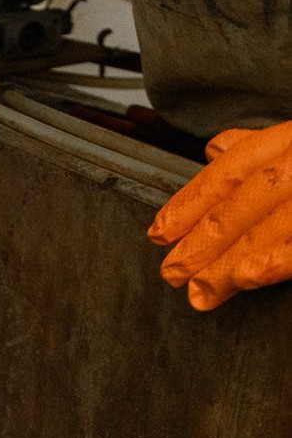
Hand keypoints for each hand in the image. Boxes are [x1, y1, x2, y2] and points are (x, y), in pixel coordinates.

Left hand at [149, 119, 291, 311]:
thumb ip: (261, 147)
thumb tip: (215, 146)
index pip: (235, 166)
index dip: (192, 200)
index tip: (159, 230)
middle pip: (248, 197)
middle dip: (204, 236)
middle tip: (172, 272)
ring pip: (273, 223)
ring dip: (230, 259)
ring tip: (201, 291)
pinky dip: (278, 260)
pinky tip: (247, 278)